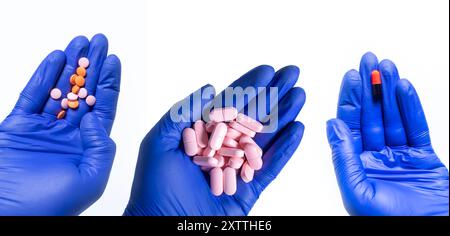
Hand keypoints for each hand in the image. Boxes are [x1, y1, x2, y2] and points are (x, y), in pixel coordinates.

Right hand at [0, 34, 120, 214]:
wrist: (9, 213)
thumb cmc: (52, 205)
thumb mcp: (91, 179)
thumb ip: (101, 148)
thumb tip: (94, 118)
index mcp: (87, 146)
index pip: (102, 108)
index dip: (108, 84)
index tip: (113, 61)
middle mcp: (68, 134)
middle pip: (84, 92)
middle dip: (92, 66)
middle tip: (99, 42)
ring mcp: (44, 128)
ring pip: (61, 88)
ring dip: (71, 65)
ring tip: (80, 43)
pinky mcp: (19, 125)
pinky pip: (33, 95)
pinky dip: (44, 75)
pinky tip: (56, 58)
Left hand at [125, 65, 304, 215]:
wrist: (162, 226)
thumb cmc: (153, 187)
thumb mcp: (160, 142)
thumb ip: (183, 113)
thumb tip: (210, 87)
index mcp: (202, 135)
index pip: (228, 105)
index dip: (248, 86)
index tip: (266, 69)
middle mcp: (222, 148)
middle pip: (251, 117)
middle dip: (273, 94)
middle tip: (292, 73)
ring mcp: (237, 168)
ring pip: (265, 138)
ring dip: (284, 116)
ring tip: (300, 94)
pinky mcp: (249, 189)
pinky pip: (271, 167)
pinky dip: (286, 149)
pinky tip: (298, 129)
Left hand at [326, 52, 448, 215]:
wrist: (426, 232)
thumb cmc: (386, 222)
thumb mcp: (356, 190)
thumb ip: (344, 156)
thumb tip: (331, 123)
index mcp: (355, 164)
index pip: (349, 125)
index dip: (350, 99)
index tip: (350, 75)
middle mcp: (374, 157)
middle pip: (371, 115)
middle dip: (369, 87)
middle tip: (368, 59)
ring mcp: (399, 156)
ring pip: (393, 116)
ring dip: (389, 90)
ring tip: (387, 66)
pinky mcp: (423, 157)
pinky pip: (417, 127)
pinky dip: (411, 107)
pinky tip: (404, 87)